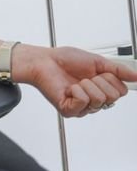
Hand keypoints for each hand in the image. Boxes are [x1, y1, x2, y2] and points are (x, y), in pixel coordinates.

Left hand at [16, 44, 136, 117]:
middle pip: (113, 97)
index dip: (111, 78)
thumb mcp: (97, 61)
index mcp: (101, 89)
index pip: (121, 92)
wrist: (43, 61)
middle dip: (100, 81)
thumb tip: (136, 75)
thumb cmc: (65, 60)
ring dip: (87, 84)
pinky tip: (69, 88)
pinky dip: (77, 91)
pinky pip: (84, 101)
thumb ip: (118, 70)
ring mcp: (82, 108)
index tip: (99, 72)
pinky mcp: (70, 111)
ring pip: (99, 99)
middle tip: (85, 76)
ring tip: (76, 82)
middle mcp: (94, 101)